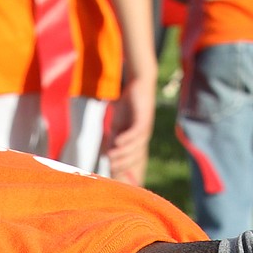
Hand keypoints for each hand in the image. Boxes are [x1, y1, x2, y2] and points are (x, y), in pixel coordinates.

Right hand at [104, 70, 156, 185]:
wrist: (138, 83)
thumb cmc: (128, 103)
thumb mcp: (118, 123)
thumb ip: (113, 138)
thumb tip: (107, 153)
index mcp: (138, 139)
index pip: (131, 157)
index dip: (121, 165)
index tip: (110, 170)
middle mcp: (143, 136)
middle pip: (134, 155)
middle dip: (122, 162)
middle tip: (110, 167)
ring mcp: (145, 128)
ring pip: (134, 146)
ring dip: (122, 153)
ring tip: (110, 156)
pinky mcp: (144, 119)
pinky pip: (135, 133)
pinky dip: (126, 139)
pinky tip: (116, 142)